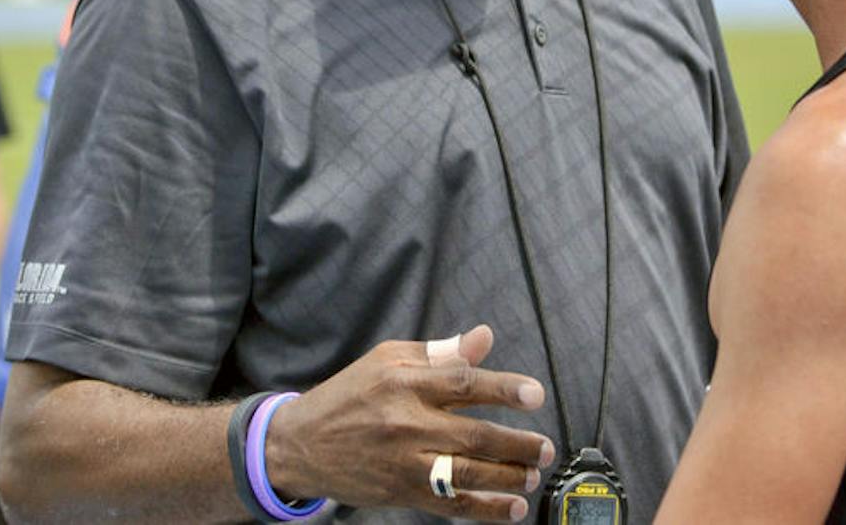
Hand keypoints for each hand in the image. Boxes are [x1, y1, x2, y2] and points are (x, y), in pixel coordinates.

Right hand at [265, 324, 552, 521]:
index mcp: (405, 383)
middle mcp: (406, 423)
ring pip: (466, 472)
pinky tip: (511, 508)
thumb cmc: (350, 395)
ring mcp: (404, 462)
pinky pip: (450, 504)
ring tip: (532, 473)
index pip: (463, 382)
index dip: (503, 388)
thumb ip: (438, 353)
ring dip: (507, 476)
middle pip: (473, 434)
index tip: (534, 394)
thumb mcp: (387, 360)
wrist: (300, 444)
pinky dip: (484, 509)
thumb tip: (482, 337)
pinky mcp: (401, 493)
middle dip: (516, 443)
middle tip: (544, 446)